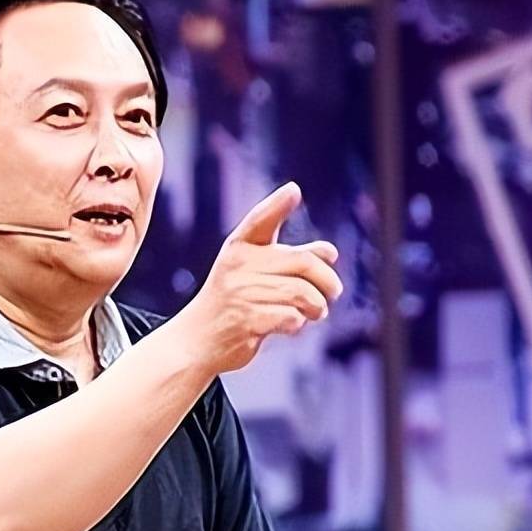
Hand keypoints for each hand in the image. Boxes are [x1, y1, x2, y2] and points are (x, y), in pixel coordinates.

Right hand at [178, 182, 343, 373]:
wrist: (197, 339)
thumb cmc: (232, 303)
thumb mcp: (252, 273)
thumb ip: (289, 260)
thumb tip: (330, 251)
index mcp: (238, 248)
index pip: (259, 220)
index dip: (277, 205)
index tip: (294, 190)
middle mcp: (239, 265)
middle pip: (301, 262)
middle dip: (326, 279)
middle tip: (334, 292)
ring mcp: (241, 293)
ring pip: (302, 293)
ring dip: (317, 306)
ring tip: (316, 312)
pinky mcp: (246, 320)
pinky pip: (292, 318)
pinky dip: (299, 324)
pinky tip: (293, 326)